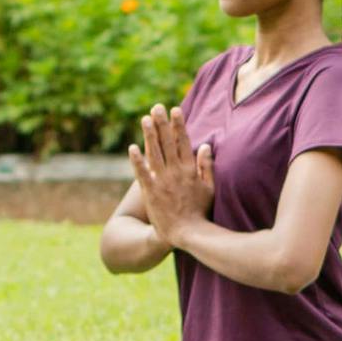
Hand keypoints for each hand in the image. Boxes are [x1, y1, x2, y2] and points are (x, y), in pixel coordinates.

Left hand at [133, 103, 213, 233]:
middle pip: (167, 143)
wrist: (188, 233)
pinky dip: (137, 161)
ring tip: (145, 119)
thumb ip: (207, 166)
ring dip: (149, 135)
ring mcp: (162, 182)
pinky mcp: (150, 192)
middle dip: (162, 123)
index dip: (178, 125)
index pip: (183, 142)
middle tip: (156, 107)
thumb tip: (205, 146)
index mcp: (190, 170)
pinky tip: (132, 148)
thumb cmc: (200, 211)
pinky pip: (142, 173)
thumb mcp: (210, 188)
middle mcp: (175, 172)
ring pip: (154, 153)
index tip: (175, 110)